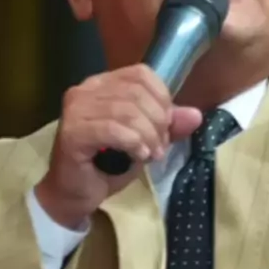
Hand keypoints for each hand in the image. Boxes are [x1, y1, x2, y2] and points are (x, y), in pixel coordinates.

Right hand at [35, 65, 201, 227]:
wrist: (75, 194)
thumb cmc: (106, 165)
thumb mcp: (146, 141)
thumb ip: (168, 126)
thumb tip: (195, 115)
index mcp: (103, 84)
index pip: (141, 74)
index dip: (162, 98)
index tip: (166, 126)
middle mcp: (86, 89)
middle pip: (136, 92)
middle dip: (158, 121)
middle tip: (160, 147)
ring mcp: (76, 109)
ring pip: (127, 111)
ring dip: (148, 135)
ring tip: (151, 154)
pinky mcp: (72, 132)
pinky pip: (112, 129)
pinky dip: (133, 142)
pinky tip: (138, 156)